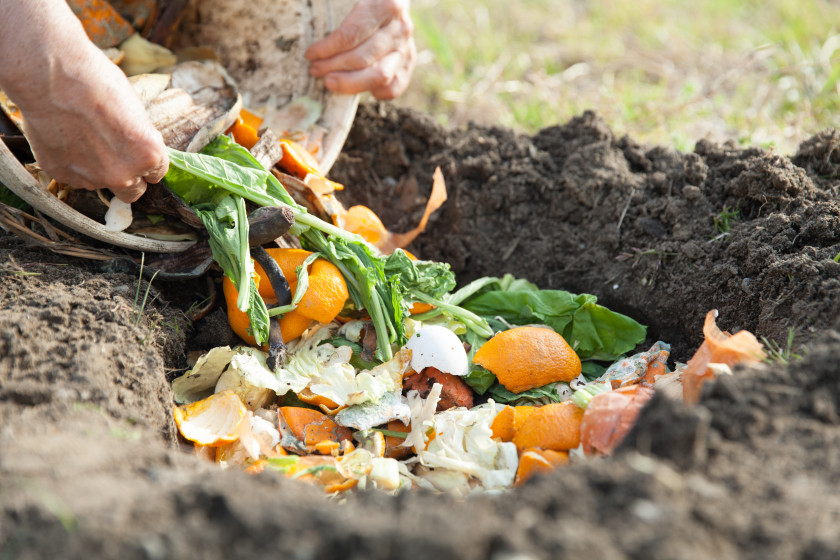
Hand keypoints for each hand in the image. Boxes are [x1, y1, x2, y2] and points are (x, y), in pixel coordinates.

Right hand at [0, 0, 167, 202]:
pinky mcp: (61, 174)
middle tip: (114, 152)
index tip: (137, 152)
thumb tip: (137, 147)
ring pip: (101, 184)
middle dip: (127, 175)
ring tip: (83, 137)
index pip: (157, 174)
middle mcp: (123, 174)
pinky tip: (65, 138)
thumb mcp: (135, 110)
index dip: (146, 161)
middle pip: (133, 191)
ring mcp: (91, 178)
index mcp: (149, 156)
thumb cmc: (97, 81)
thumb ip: (139, 139)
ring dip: (97, 170)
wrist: (50, 74)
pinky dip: (72, 164)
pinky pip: (74, 177)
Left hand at [305, 0, 415, 99]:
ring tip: (329, 81)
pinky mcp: (407, 64)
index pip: (352, 34)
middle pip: (363, 57)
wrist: (388, 2)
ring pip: (379, 76)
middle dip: (333, 66)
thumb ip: (328, 4)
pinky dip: (375, 92)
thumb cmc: (355, 1)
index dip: (328, 48)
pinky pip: (393, 87)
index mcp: (388, 4)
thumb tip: (294, 2)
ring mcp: (406, 48)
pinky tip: (356, 85)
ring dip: (350, 83)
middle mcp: (401, 28)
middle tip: (314, 69)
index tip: (310, 53)